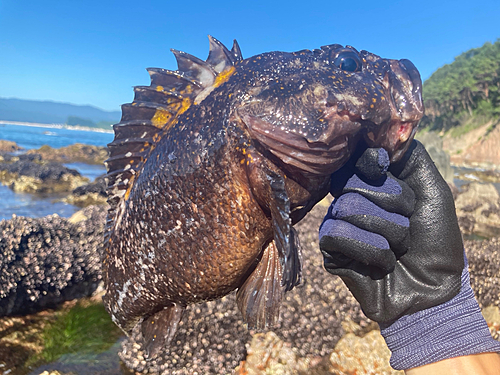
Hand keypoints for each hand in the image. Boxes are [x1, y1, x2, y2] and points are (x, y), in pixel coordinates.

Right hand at [319, 140, 463, 323]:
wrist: (434, 290)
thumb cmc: (435, 240)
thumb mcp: (433, 191)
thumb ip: (410, 157)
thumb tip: (381, 134)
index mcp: (372, 185)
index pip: (354, 158)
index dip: (368, 160)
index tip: (383, 167)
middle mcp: (351, 201)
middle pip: (353, 182)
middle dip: (392, 203)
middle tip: (407, 224)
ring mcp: (338, 225)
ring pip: (347, 208)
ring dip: (387, 231)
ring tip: (398, 248)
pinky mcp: (330, 251)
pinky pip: (336, 234)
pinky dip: (371, 249)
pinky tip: (383, 263)